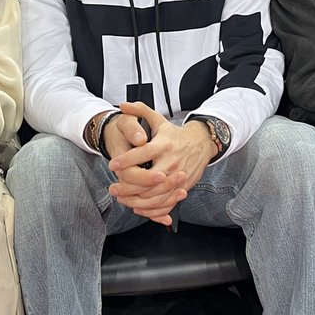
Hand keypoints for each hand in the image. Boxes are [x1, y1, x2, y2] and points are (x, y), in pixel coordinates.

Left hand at [107, 101, 214, 224]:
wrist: (201, 143)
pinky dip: (152, 209)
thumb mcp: (158, 119)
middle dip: (128, 186)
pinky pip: (166, 203)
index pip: (144, 153)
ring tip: (121, 198)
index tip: (113, 165)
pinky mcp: (182, 188)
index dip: (127, 160)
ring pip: (156, 194)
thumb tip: (123, 105)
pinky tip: (138, 206)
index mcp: (164, 145)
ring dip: (137, 200)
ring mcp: (178, 177)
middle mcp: (172, 162)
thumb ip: (140, 110)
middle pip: (149, 179)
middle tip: (113, 187)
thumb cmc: (175, 134)